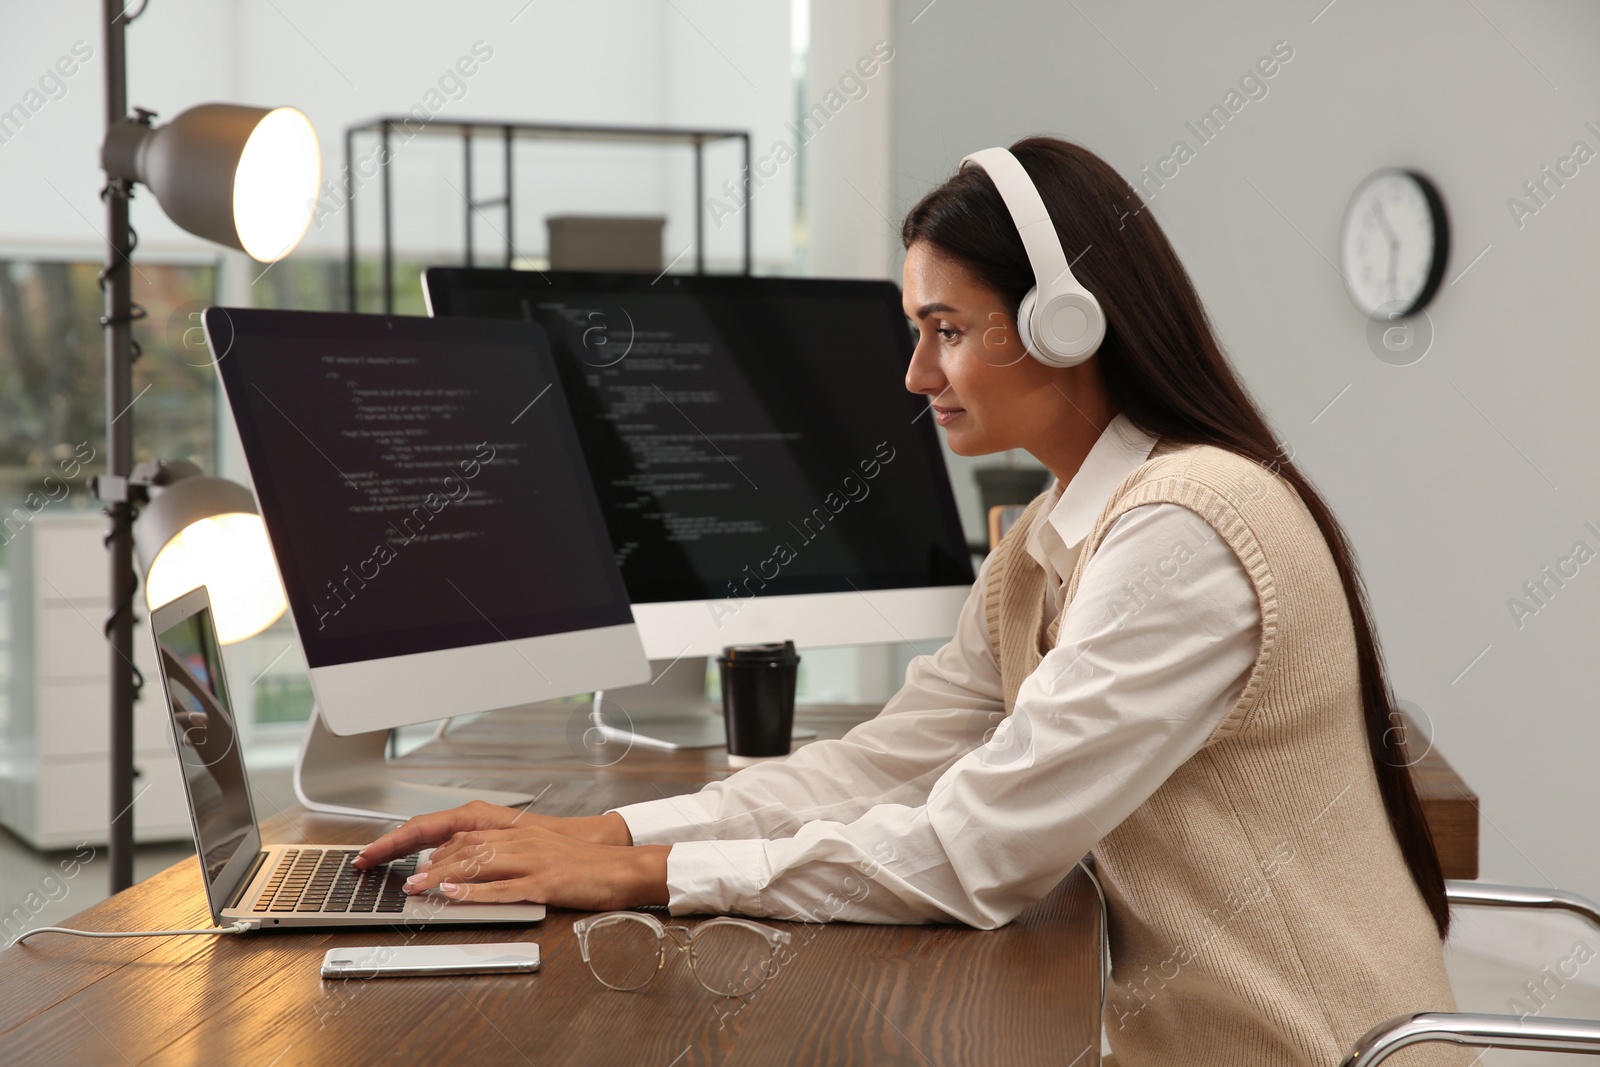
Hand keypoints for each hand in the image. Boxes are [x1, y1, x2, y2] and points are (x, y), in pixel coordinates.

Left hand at [400, 823, 669, 910]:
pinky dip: (474, 893)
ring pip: (478, 864)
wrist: (623, 868)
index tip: (421, 861)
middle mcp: (523, 842)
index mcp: (522, 833)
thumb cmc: (586, 864)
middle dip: (433, 863)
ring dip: (443, 877)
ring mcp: (533, 862)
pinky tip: (454, 897)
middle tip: (410, 880)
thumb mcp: (546, 852)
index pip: (470, 835)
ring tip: (419, 888)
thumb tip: (479, 869)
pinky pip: (502, 888)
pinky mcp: (543, 883)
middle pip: (467, 848)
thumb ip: (515, 856)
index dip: (440, 848)